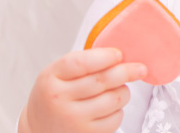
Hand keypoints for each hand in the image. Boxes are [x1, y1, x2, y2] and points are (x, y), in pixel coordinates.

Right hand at [19, 48, 146, 132]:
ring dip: (123, 91)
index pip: (81, 63)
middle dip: (126, 71)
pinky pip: (115, 119)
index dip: (104, 57)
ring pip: (113, 99)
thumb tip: (119, 56)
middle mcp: (59, 99)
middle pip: (102, 81)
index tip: (119, 54)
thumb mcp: (57, 74)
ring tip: (119, 89)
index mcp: (51, 78)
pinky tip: (110, 107)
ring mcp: (73, 119)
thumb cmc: (54, 95)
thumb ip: (82, 62)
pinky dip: (118, 110)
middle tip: (140, 68)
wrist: (39, 129)